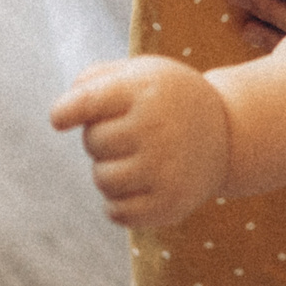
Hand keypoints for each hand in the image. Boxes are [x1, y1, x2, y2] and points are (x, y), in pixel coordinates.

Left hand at [48, 55, 230, 230]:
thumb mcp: (139, 72)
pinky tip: (135, 185)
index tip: (58, 119)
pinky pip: (118, 214)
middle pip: (93, 142)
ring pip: (102, 180)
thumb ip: (94, 79)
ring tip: (132, 157)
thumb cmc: (167, 98)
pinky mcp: (170, 204)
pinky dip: (117, 204)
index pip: (88, 102)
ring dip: (107, 170)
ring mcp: (164, 170)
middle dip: (100, 137)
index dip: (66, 111)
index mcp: (144, 90)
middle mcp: (155, 129)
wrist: (227, 133)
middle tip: (126, 131)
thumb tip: (61, 113)